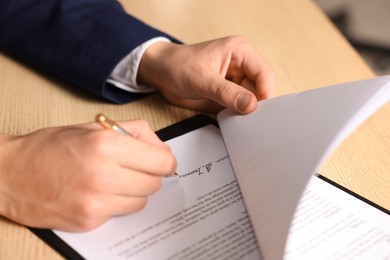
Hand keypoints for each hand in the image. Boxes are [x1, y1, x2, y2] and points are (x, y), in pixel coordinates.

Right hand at [0, 120, 175, 230]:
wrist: (11, 174)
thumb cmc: (50, 147)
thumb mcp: (94, 127)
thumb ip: (134, 132)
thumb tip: (161, 148)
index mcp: (107, 146)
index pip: (162, 161)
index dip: (165, 161)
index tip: (162, 161)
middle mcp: (103, 175)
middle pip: (154, 183)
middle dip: (149, 175)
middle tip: (133, 168)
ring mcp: (96, 202)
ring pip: (141, 201)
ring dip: (134, 191)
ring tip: (113, 180)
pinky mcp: (89, 221)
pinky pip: (120, 213)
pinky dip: (116, 204)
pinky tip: (97, 193)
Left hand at [138, 36, 274, 113]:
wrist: (161, 73)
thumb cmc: (178, 66)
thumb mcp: (202, 80)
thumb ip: (227, 93)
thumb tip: (250, 105)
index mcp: (240, 50)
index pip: (264, 72)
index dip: (266, 93)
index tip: (260, 111)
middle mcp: (241, 63)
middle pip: (261, 87)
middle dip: (257, 103)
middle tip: (250, 120)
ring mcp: (235, 78)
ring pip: (252, 98)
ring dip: (246, 111)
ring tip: (238, 119)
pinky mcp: (229, 91)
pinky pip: (240, 105)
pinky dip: (238, 114)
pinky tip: (231, 118)